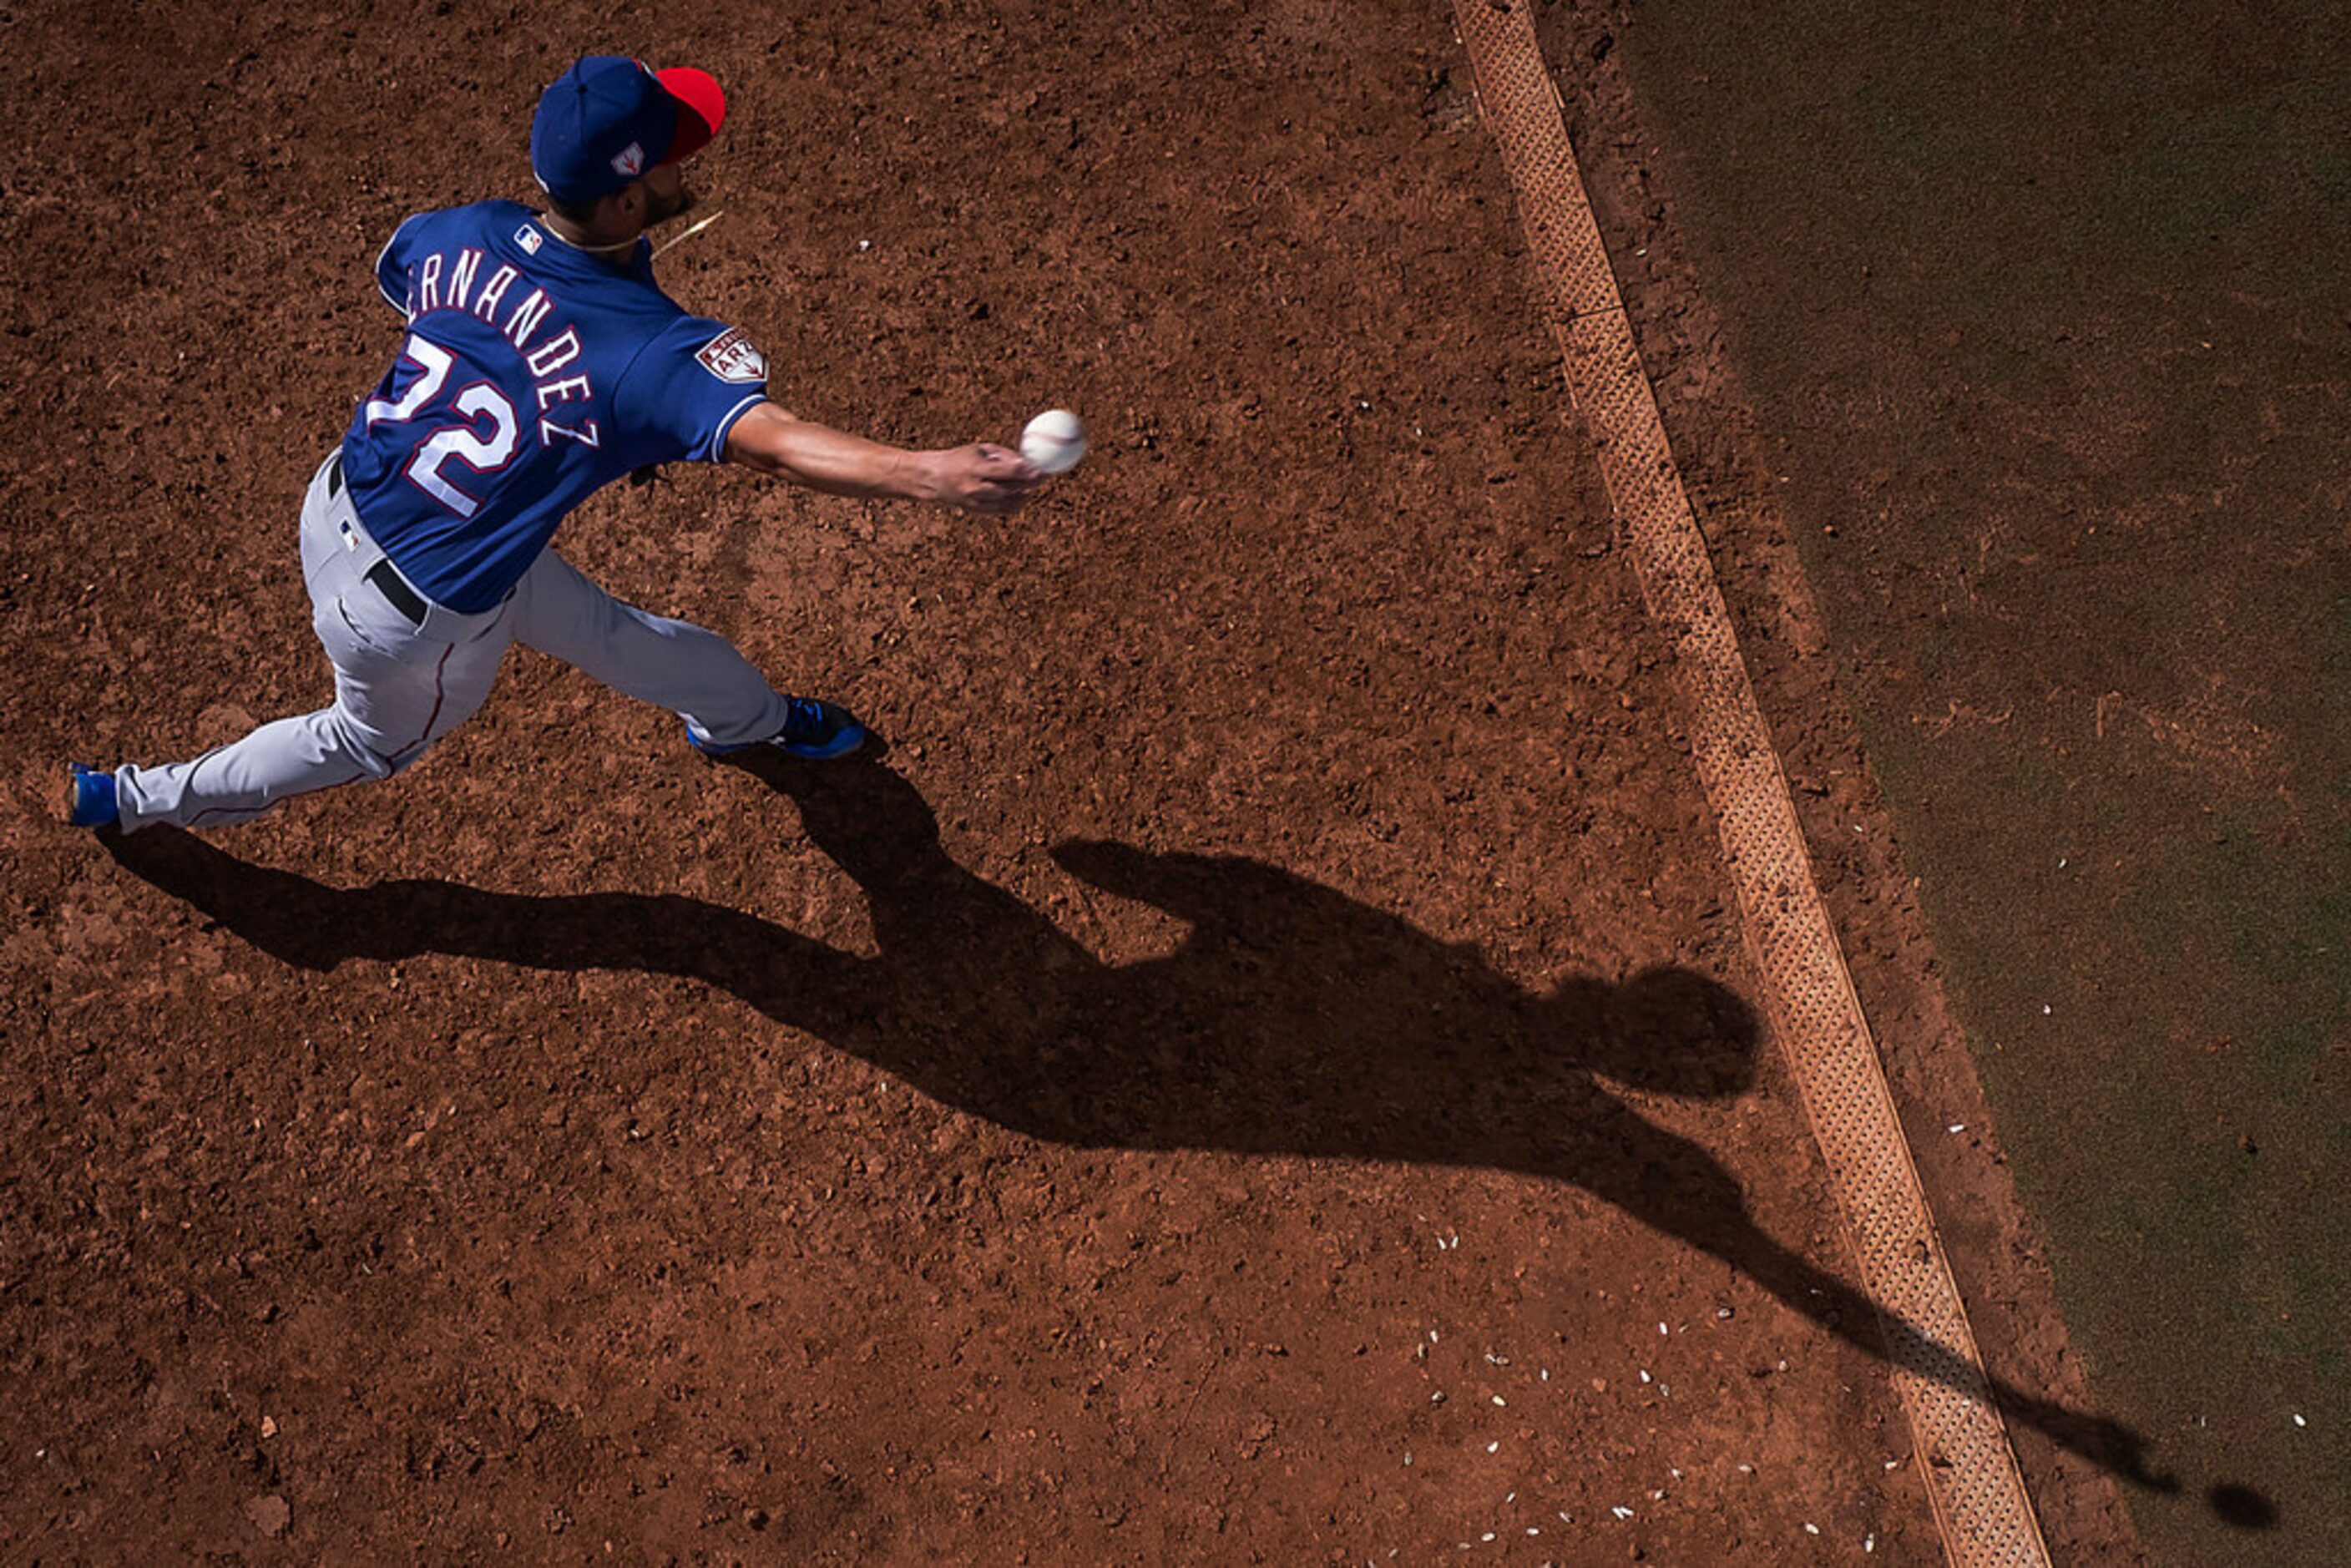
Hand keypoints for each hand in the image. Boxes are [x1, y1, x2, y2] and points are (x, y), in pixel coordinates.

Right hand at [921, 443, 1041, 515]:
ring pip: (1009, 502)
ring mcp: (976, 502)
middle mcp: (975, 488)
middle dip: (1030, 483)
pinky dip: (1016, 503)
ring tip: (1034, 484)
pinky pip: (1002, 510)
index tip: (1041, 467)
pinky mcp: (977, 511)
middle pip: (1010, 489)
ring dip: (1025, 493)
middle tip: (1045, 476)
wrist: (933, 478)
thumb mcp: (979, 450)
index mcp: (975, 469)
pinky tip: (1023, 494)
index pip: (1006, 471)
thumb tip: (1028, 459)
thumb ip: (1003, 455)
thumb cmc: (960, 458)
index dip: (1026, 471)